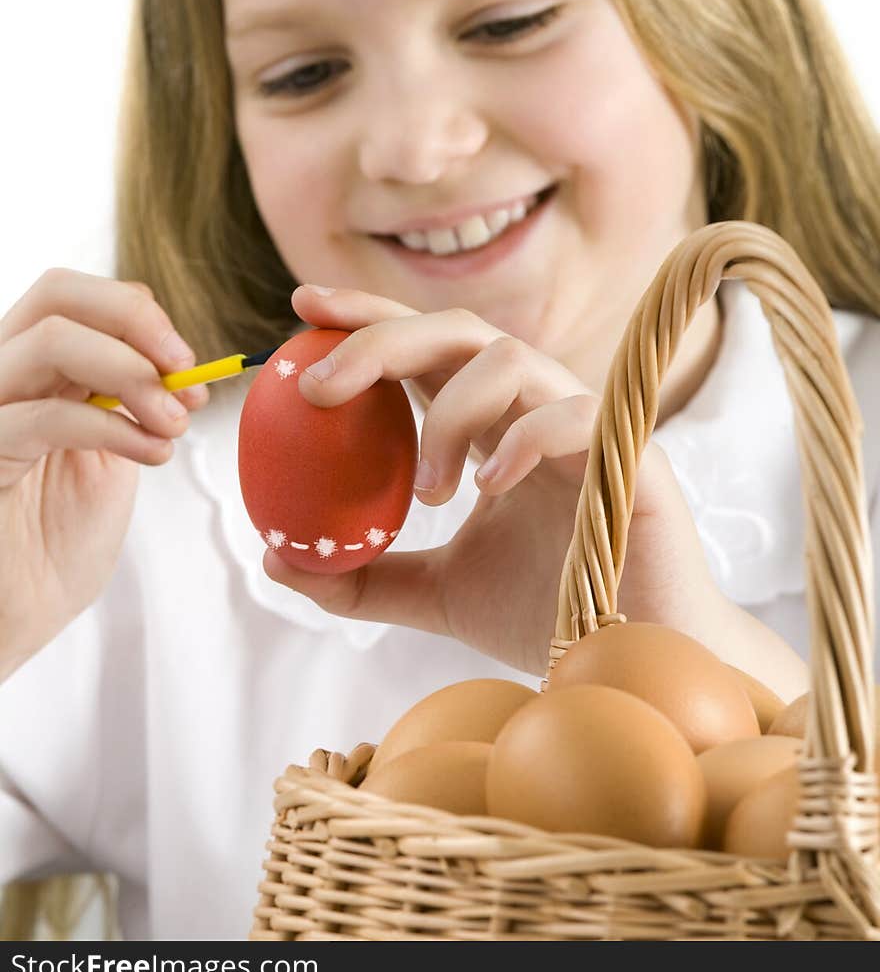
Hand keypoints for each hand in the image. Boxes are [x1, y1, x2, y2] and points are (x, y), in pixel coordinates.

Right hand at [0, 269, 207, 680]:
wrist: (15, 615)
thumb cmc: (56, 541)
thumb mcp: (112, 452)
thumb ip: (136, 402)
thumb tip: (188, 370)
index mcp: (31, 369)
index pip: (76, 296)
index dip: (139, 315)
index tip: (190, 365)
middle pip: (58, 295)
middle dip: (136, 324)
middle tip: (184, 370)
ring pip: (51, 340)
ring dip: (132, 373)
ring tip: (171, 424)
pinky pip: (45, 414)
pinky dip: (113, 425)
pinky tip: (149, 454)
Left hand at [263, 285, 720, 676]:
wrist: (632, 663)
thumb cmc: (546, 612)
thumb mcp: (436, 593)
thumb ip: (365, 574)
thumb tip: (275, 558)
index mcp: (493, 424)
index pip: (426, 348)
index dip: (368, 317)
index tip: (299, 308)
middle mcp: (536, 407)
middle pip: (460, 330)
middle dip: (381, 339)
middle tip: (316, 386)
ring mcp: (588, 424)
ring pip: (512, 360)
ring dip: (450, 415)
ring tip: (428, 491)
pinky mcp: (633, 456)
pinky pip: (575, 415)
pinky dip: (523, 440)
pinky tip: (489, 487)